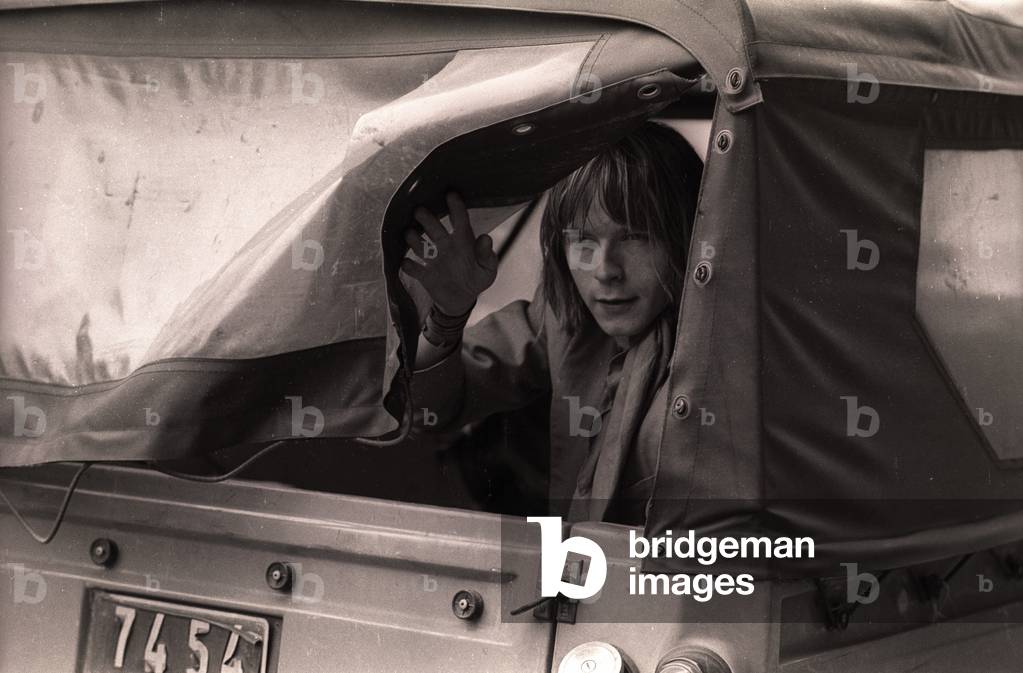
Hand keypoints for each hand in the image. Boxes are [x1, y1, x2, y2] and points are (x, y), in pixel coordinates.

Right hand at [401, 192, 498, 314]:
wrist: (462, 299)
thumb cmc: (477, 278)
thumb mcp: (487, 270)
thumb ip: (487, 255)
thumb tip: (486, 238)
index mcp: (463, 240)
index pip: (459, 220)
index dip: (456, 207)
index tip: (451, 194)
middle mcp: (445, 245)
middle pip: (435, 229)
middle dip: (427, 220)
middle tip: (419, 211)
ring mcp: (433, 259)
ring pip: (421, 245)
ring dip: (414, 239)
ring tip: (409, 233)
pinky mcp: (425, 275)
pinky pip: (415, 269)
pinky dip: (409, 266)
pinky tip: (406, 263)